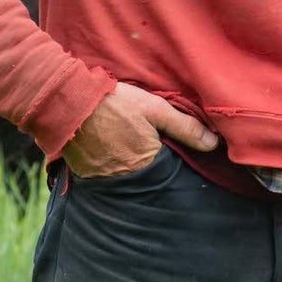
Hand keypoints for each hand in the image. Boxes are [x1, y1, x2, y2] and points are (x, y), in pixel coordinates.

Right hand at [64, 80, 219, 177]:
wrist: (67, 101)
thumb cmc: (114, 102)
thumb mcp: (154, 108)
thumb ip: (185, 126)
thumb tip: (214, 144)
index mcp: (147, 163)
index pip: (172, 173)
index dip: (177, 164)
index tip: (182, 155)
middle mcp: (127, 178)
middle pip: (151, 180)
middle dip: (157, 171)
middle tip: (156, 154)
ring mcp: (105, 179)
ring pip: (130, 181)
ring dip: (135, 171)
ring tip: (134, 154)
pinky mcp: (88, 175)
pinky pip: (109, 177)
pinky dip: (115, 169)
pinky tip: (116, 153)